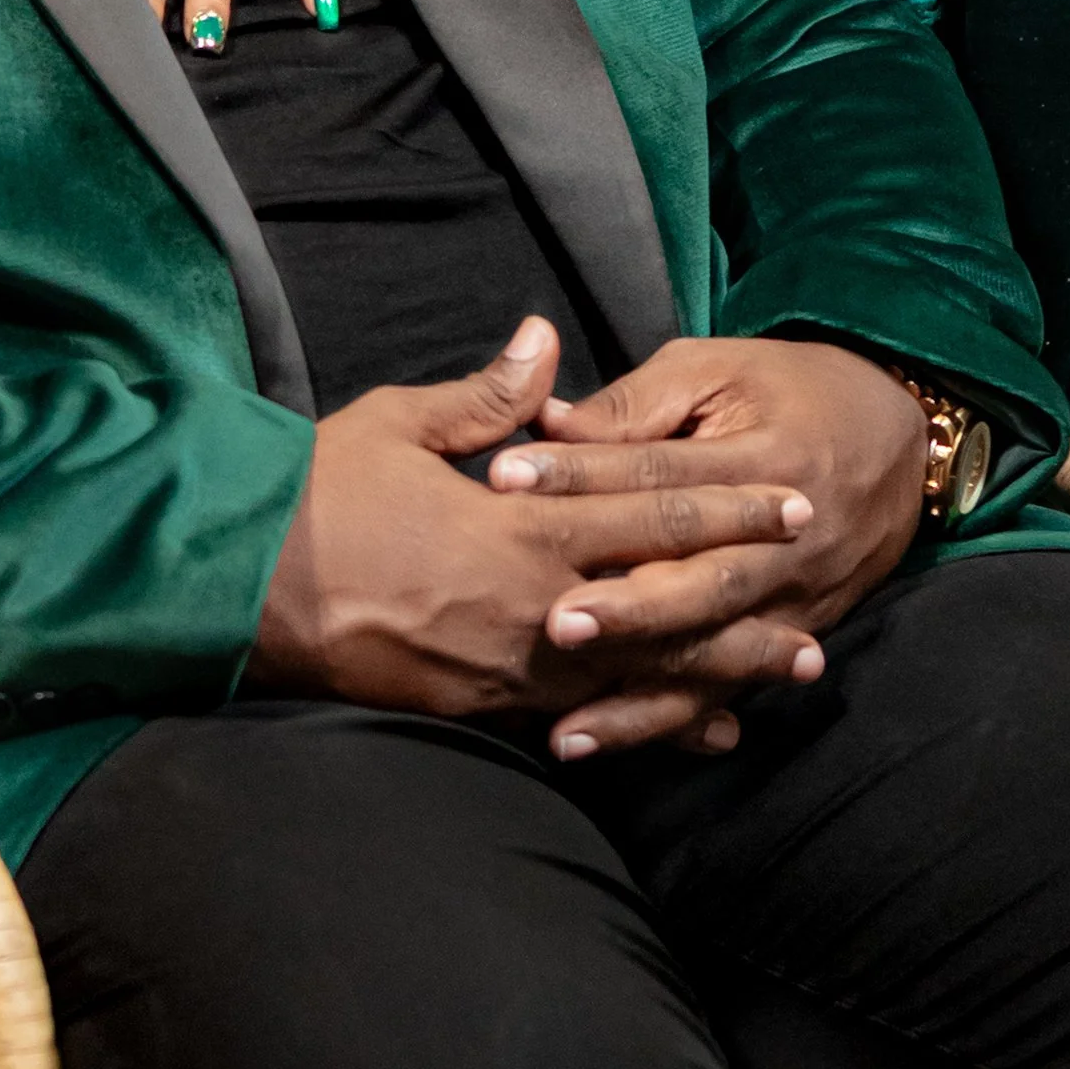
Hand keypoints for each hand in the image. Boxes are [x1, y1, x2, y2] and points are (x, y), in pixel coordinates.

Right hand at [253, 320, 823, 754]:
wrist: (249, 589)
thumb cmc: (322, 495)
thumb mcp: (402, 423)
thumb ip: (487, 397)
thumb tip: (545, 341)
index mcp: (524, 530)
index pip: (653, 516)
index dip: (729, 510)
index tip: (793, 504)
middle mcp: (536, 609)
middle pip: (669, 611)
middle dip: (748, 610)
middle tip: (819, 616)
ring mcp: (514, 669)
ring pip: (641, 676)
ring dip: (719, 676)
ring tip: (786, 676)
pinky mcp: (486, 706)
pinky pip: (588, 716)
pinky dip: (650, 721)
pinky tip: (696, 727)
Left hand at [489, 336, 927, 754]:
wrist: (902, 441)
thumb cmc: (790, 390)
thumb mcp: (717, 370)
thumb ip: (637, 404)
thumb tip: (549, 423)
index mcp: (765, 459)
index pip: (661, 474)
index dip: (583, 474)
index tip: (504, 478)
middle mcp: (786, 542)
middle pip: (698, 580)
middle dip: (626, 608)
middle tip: (552, 623)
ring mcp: (794, 600)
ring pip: (713, 654)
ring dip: (639, 694)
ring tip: (566, 724)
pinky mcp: (792, 636)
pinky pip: (726, 688)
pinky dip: (668, 721)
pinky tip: (608, 742)